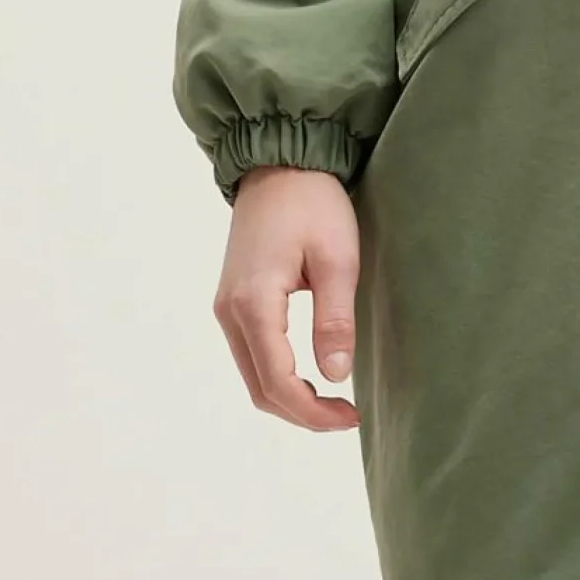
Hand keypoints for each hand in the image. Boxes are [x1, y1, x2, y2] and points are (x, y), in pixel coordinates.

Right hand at [213, 166, 361, 430]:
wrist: (279, 162)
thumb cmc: (313, 202)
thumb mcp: (337, 258)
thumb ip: (334, 318)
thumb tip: (336, 376)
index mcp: (254, 303)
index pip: (278, 382)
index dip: (313, 411)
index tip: (352, 418)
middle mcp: (230, 312)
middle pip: (260, 388)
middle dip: (302, 412)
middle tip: (347, 417)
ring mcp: (227, 307)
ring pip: (253, 375)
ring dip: (289, 397)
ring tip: (334, 402)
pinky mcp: (234, 300)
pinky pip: (251, 354)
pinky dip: (278, 375)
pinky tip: (310, 374)